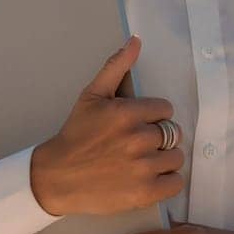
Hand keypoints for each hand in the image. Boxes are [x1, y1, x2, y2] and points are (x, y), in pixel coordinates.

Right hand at [30, 34, 185, 216]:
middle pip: (173, 133)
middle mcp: (138, 139)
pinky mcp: (144, 193)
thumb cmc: (76, 135)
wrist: (57, 177)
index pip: (166, 110)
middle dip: (159, 138)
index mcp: (128, 113)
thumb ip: (116, 66)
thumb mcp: (92, 95)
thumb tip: (136, 40)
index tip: (138, 125)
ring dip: (164, 160)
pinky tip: (149, 178)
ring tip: (143, 162)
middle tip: (138, 145)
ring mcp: (142, 168)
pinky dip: (167, 182)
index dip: (154, 117)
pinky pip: (176, 183)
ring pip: (177, 158)